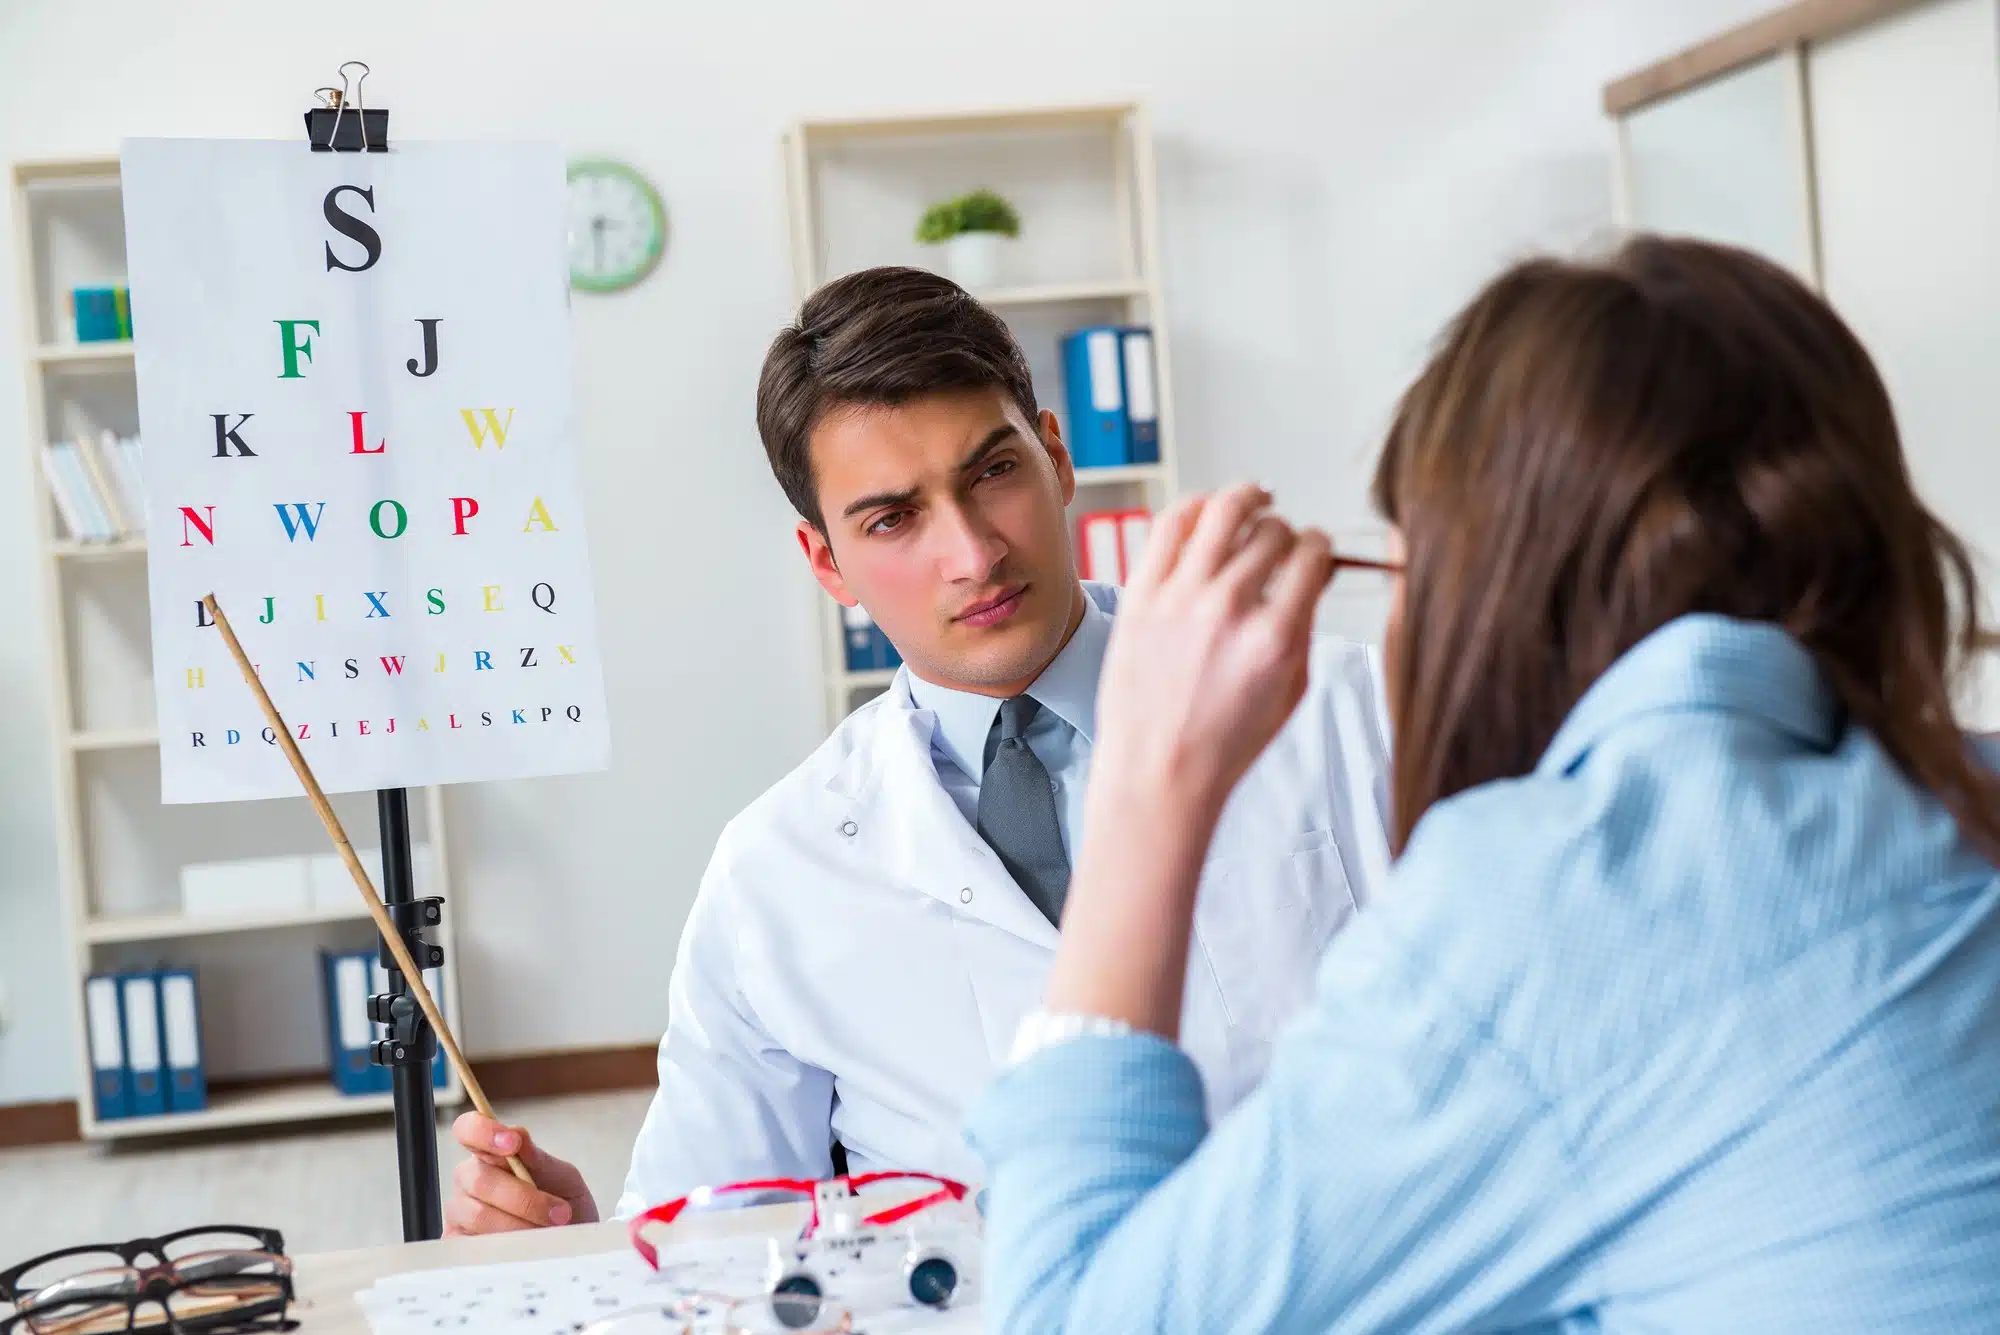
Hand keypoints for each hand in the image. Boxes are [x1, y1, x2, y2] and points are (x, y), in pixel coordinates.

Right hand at [444, 1112, 599, 1235]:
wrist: (571, 1247)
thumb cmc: (563, 1206)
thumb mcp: (563, 1179)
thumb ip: (540, 1159)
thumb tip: (519, 1136)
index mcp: (490, 1155)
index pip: (469, 1129)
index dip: (483, 1132)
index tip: (513, 1144)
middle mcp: (469, 1181)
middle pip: (480, 1179)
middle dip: (523, 1197)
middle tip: (560, 1213)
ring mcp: (460, 1214)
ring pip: (479, 1214)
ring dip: (520, 1225)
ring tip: (548, 1232)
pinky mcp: (460, 1246)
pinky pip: (473, 1246)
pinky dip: (507, 1247)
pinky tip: (525, 1247)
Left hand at [1094, 483, 1334, 816]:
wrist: (1159, 771)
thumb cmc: (1224, 744)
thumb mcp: (1291, 692)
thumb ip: (1304, 628)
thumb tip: (1311, 576)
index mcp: (1275, 638)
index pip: (1312, 554)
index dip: (1320, 545)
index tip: (1315, 550)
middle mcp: (1229, 610)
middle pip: (1272, 531)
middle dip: (1286, 531)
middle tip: (1281, 542)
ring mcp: (1180, 599)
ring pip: (1224, 511)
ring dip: (1248, 497)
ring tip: (1255, 498)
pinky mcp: (1141, 596)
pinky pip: (1170, 525)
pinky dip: (1196, 505)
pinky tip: (1208, 510)